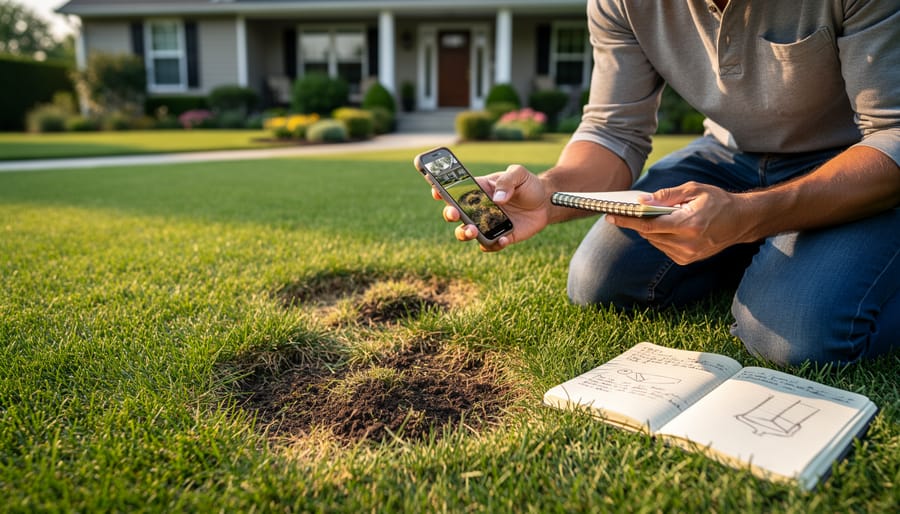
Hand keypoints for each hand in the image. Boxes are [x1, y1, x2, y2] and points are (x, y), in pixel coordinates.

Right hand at [433, 164, 550, 251]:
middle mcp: (477, 208)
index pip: (453, 190)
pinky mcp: (499, 237)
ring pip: (465, 233)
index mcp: (477, 189)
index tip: (436, 191)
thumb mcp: (519, 174)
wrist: (546, 203)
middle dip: (450, 214)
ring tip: (473, 230)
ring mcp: (486, 224)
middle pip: (454, 214)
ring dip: (464, 233)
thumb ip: (507, 181)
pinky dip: (493, 244)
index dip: (441, 190)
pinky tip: (504, 239)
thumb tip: (497, 199)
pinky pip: (488, 245)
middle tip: (455, 213)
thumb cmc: (528, 185)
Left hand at [605, 182, 755, 263]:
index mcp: (689, 225)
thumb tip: (641, 200)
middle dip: (635, 223)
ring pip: (654, 242)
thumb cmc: (717, 201)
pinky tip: (665, 226)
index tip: (610, 216)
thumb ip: (666, 195)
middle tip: (621, 212)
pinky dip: (659, 237)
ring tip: (648, 216)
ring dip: (648, 230)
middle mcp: (687, 244)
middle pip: (649, 235)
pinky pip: (663, 247)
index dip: (628, 220)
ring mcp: (687, 255)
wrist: (741, 221)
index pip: (649, 225)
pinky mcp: (687, 261)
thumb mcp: (693, 190)